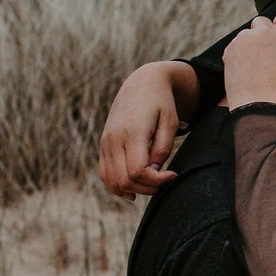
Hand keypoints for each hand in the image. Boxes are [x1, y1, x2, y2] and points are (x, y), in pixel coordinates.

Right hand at [98, 61, 195, 196]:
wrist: (141, 84)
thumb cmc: (161, 103)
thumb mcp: (170, 122)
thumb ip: (162, 148)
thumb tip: (153, 171)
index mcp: (132, 132)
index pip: (138, 171)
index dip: (157, 181)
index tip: (172, 174)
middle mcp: (114, 139)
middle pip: (124, 180)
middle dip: (147, 188)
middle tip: (164, 181)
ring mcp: (105, 142)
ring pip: (112, 180)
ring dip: (133, 189)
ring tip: (151, 185)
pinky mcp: (103, 145)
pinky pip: (104, 173)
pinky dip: (117, 186)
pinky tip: (132, 190)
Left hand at [223, 14, 275, 110]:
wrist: (257, 105)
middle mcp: (265, 31)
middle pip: (261, 21)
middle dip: (261, 32)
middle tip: (262, 52)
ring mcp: (245, 38)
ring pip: (246, 35)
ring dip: (248, 45)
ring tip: (252, 67)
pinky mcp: (230, 47)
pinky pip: (234, 46)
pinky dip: (237, 55)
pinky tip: (243, 70)